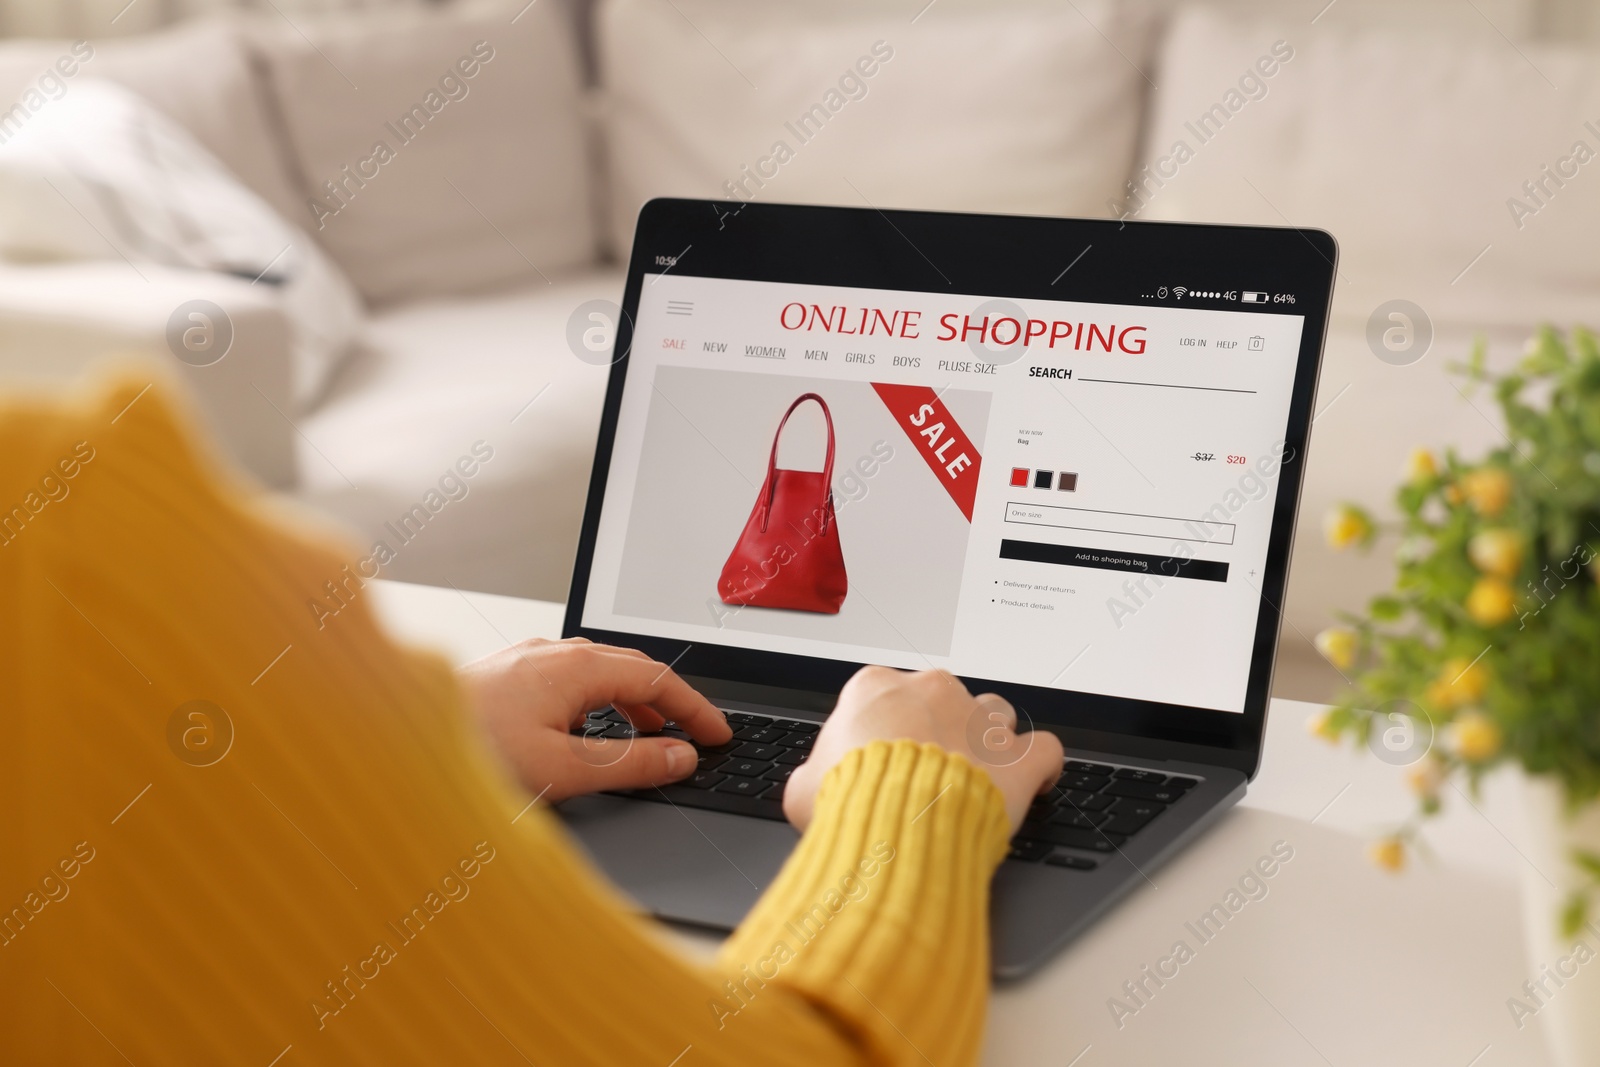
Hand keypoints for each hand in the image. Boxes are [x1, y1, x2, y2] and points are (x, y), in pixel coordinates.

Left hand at [458, 638, 730, 802]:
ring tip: (650, 735)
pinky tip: (588, 730)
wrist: (390, 748)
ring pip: (597, 673)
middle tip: (693, 735)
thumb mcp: (563, 769)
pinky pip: (569, 680)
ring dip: (632, 702)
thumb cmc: (465, 752)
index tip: (717, 734)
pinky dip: (598, 703)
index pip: (657, 678)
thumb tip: (680, 757)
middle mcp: (551, 654)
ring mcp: (525, 662)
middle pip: (630, 669)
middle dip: (668, 702)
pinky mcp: (504, 678)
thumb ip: (630, 764)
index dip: (694, 709)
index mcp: (574, 667)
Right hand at [783, 667, 1061, 832]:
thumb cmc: (848, 802)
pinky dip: (1041, 766)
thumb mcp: (802, 789)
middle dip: (937, 730)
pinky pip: (1045, 750)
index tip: (881, 756)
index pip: (883, 694)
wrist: (895, 827)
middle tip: (925, 772)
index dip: (883, 728)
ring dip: (989, 738)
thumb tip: (812, 786)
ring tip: (978, 772)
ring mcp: (979, 721)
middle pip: (942, 699)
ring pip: (995, 713)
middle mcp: (932, 693)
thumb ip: (813, 776)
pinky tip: (1034, 781)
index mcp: (877, 689)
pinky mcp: (1017, 757)